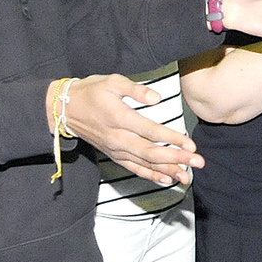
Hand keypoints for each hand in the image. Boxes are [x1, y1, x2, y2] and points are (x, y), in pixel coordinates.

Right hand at [59, 74, 203, 186]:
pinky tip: (166, 180)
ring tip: (187, 177)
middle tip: (198, 162)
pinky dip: (150, 175)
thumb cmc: (91, 92)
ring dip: (167, 171)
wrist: (63, 109)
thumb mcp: (112, 81)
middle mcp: (118, 137)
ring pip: (144, 164)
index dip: (172, 139)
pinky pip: (133, 168)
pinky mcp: (113, 154)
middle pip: (151, 152)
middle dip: (176, 159)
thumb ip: (136, 90)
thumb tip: (157, 98)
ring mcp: (115, 149)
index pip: (151, 131)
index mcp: (120, 118)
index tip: (191, 145)